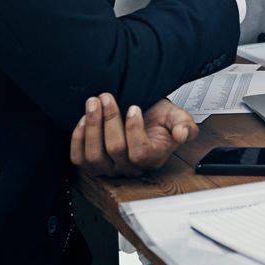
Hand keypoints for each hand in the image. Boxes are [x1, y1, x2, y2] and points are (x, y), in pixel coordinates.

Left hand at [70, 94, 196, 176]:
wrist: (144, 117)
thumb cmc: (158, 119)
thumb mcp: (178, 117)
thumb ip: (185, 125)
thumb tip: (183, 134)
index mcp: (153, 157)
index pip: (139, 152)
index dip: (134, 129)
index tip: (133, 107)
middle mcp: (130, 168)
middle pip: (115, 149)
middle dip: (109, 119)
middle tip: (106, 96)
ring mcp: (109, 168)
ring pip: (94, 156)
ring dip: (91, 126)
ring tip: (93, 103)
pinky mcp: (92, 164)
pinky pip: (79, 159)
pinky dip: (78, 138)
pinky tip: (83, 119)